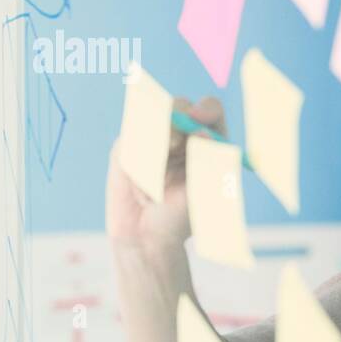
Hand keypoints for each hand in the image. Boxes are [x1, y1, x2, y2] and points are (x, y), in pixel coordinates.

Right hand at [106, 96, 225, 248]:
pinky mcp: (129, 145)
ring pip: (153, 118)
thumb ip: (207, 162)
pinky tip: (141, 178)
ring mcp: (155, 137)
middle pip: (181, 106)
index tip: (198, 119)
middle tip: (176, 143)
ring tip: (158, 175)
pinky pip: (131, 136)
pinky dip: (138, 154)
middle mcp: (183, 134)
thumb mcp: (203, 193)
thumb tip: (205, 134)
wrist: (146, 235)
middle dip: (178, 120)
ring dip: (157, 141)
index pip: (211, 111)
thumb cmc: (182, 216)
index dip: (206, 109)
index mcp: (208, 142)